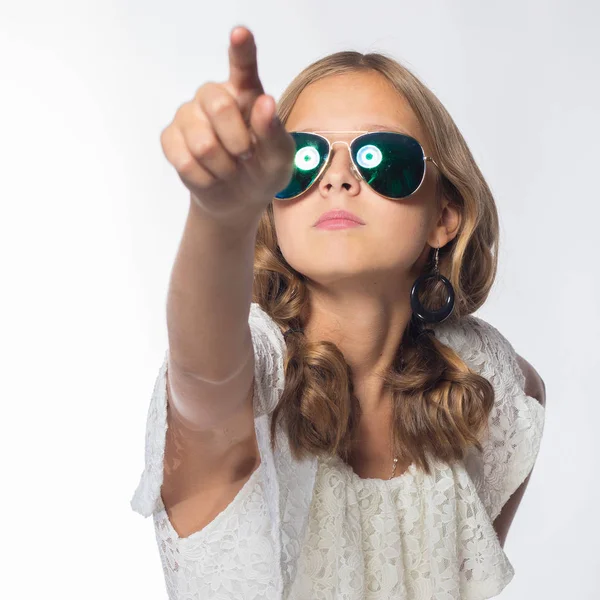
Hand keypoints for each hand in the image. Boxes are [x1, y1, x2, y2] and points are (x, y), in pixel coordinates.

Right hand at [160, 26, 294, 224]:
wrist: (239, 198)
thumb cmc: (264, 170)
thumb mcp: (280, 158)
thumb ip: (274, 132)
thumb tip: (265, 102)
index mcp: (246, 92)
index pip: (243, 66)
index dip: (241, 49)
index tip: (240, 33)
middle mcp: (214, 96)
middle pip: (219, 107)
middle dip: (238, 143)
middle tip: (246, 156)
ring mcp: (188, 115)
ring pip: (202, 143)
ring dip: (223, 167)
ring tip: (229, 168)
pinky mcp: (170, 138)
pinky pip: (185, 161)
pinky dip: (205, 178)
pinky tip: (212, 175)